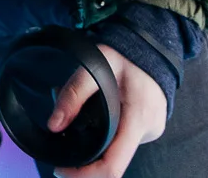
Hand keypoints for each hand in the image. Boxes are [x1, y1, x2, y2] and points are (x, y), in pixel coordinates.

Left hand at [48, 45, 165, 177]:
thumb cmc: (125, 52)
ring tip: (81, 115)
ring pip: (117, 150)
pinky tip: (97, 115)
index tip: (62, 170)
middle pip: (113, 160)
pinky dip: (107, 134)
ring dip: (95, 142)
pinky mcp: (150, 128)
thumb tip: (54, 125)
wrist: (154, 43)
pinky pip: (124, 140)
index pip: (113, 165)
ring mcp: (152, 131)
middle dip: (85, 156)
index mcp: (139, 118)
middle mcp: (149, 130)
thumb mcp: (96, 65)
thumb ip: (74, 93)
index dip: (85, 175)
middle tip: (65, 132)